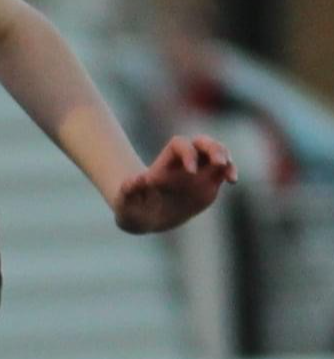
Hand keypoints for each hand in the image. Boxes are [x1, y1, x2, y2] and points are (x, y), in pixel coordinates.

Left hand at [112, 135, 237, 234]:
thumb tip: (139, 179)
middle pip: (201, 143)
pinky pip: (223, 171)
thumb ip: (129, 190)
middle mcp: (183, 162)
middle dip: (212, 147)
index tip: (191, 171)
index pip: (179, 145)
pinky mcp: (208, 183)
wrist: (145, 216)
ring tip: (230, 176)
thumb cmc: (131, 206)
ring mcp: (198, 171)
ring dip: (226, 158)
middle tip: (220, 161)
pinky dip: (230, 172)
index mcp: (164, 163)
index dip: (187, 153)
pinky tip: (232, 181)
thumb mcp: (125, 202)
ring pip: (217, 154)